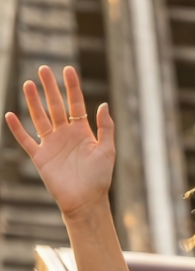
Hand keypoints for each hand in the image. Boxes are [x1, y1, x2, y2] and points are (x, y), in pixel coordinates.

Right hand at [5, 67, 113, 218]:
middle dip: (49, 88)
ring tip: (28, 83)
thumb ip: (106, 128)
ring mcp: (51, 145)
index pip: (75, 104)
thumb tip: (103, 104)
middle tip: (43, 69)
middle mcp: (65, 134)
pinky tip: (10, 115)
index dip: (72, 87)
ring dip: (33, 101)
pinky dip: (17, 129)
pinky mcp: (40, 157)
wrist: (86, 201)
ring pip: (39, 118)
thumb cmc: (100, 178)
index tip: (68, 69)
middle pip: (55, 106)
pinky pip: (26, 140)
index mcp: (82, 131)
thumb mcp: (107, 151)